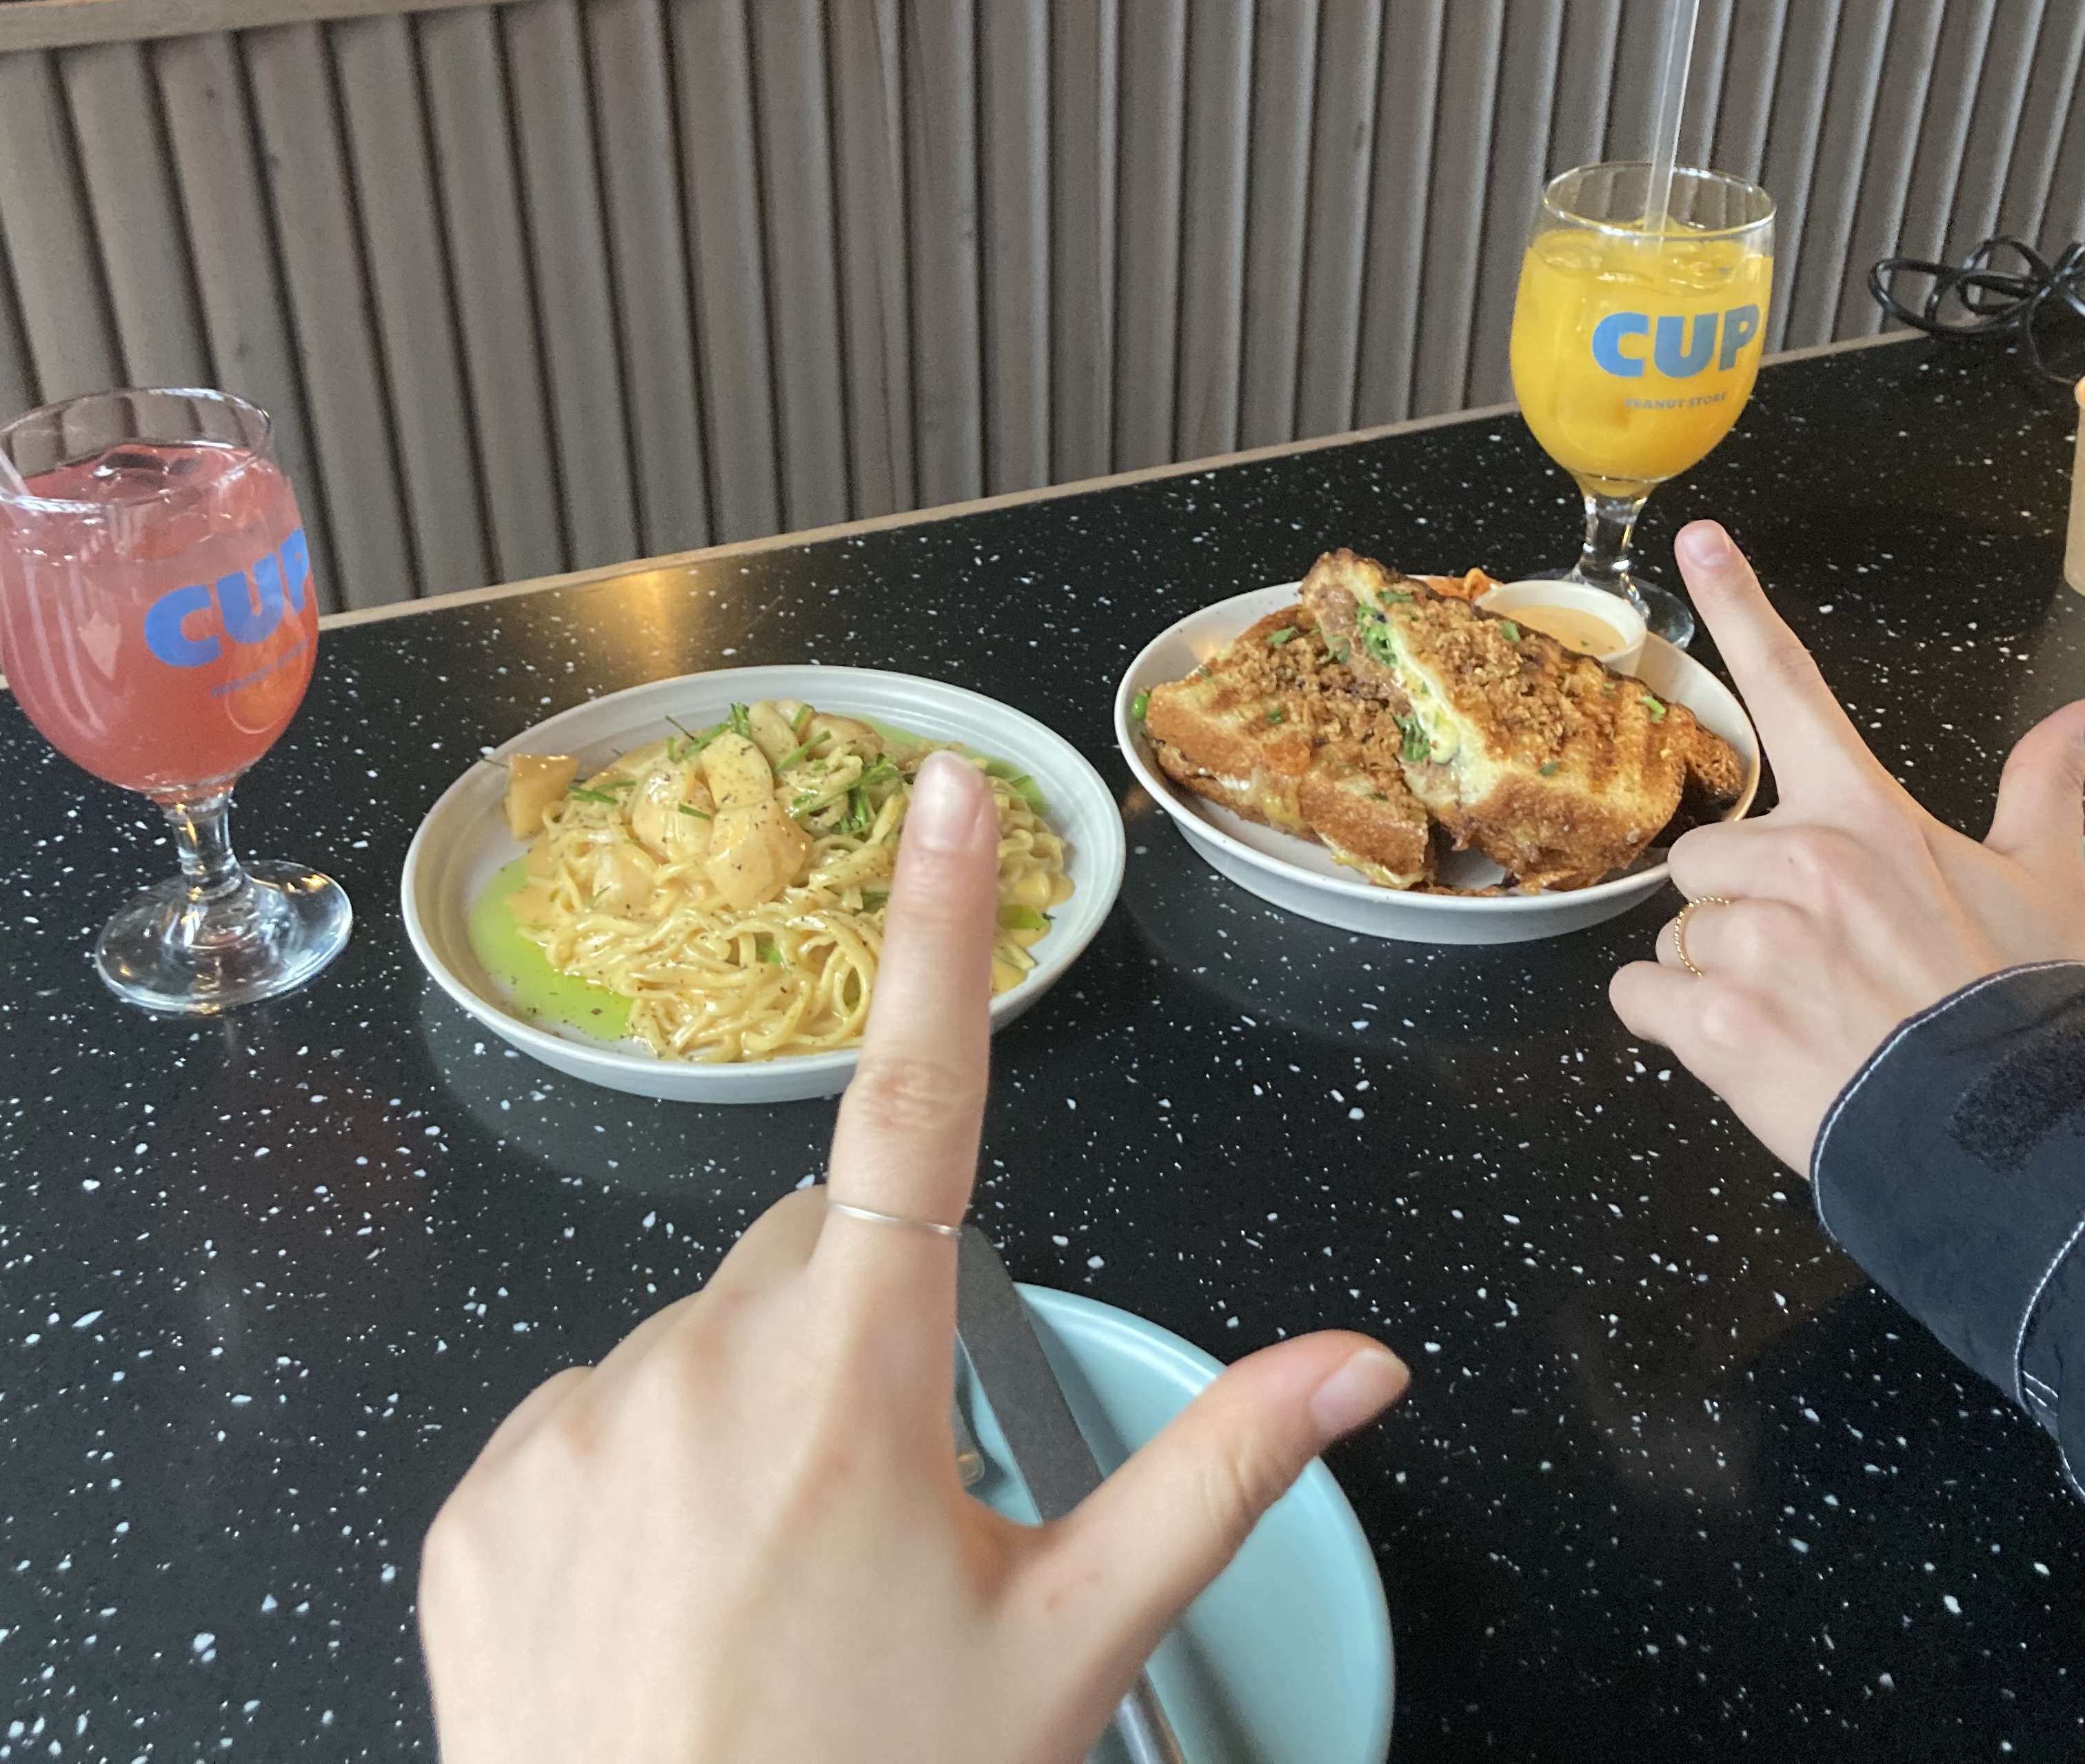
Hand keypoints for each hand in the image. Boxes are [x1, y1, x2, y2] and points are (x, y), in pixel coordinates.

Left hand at [418, 753, 1408, 1763]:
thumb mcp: (1068, 1647)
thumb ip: (1217, 1474)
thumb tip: (1356, 1364)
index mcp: (856, 1383)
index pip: (920, 1101)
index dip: (941, 932)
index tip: (949, 794)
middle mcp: (697, 1368)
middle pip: (810, 1248)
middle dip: (859, 1317)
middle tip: (888, 1496)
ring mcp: (574, 1428)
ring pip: (702, 1332)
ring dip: (751, 1403)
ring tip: (776, 1577)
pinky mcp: (484, 1494)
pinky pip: (594, 1412)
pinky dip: (645, 1463)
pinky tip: (676, 1595)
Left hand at [1610, 521, 2084, 1174]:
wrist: (1992, 1136)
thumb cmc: (2008, 1011)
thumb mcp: (2049, 888)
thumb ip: (2048, 795)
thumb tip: (2074, 722)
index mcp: (1866, 819)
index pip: (1794, 687)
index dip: (1743, 606)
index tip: (1698, 541)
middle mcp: (1800, 861)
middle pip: (1702, 860)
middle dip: (1736, 912)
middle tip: (1812, 967)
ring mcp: (1752, 938)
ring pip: (1672, 936)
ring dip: (1713, 977)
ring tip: (1798, 1015)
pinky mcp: (1712, 1016)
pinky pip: (1638, 997)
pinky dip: (1672, 1026)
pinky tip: (1746, 1046)